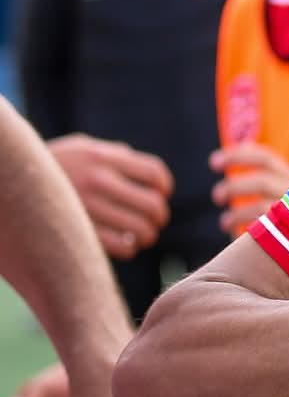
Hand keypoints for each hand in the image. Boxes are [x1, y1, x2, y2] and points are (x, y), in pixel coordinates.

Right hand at [45, 136, 172, 259]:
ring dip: (148, 235)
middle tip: (155, 221)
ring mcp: (86, 207)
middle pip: (152, 204)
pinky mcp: (76, 232)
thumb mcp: (79, 148)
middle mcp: (96, 180)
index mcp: (101, 157)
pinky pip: (120, 246)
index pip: (153, 172)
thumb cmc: (50, 167)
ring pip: (140, 228)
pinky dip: (129, 248)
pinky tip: (124, 245)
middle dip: (159, 216)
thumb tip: (142, 168)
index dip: (163, 186)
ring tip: (143, 236)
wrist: (7, 182)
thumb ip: (112, 154)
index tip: (161, 193)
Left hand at [210, 144, 288, 234]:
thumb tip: (245, 161)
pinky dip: (247, 236)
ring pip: (262, 209)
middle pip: (262, 182)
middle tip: (217, 197)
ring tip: (224, 223)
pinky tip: (237, 240)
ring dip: (237, 215)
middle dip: (234, 187)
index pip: (267, 159)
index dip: (239, 157)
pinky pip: (267, 235)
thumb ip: (287, 186)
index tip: (214, 162)